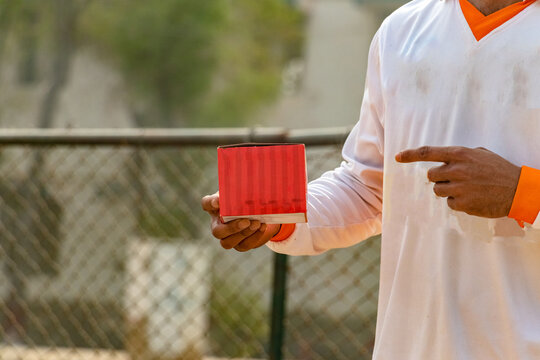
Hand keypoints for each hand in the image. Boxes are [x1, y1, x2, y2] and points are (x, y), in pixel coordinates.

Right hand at [201, 192, 280, 251]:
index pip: (207, 203)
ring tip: (256, 223)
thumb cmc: (247, 201)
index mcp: (216, 208)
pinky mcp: (240, 245)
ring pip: (228, 243)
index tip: (218, 201)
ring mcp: (227, 238)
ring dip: (244, 233)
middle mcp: (218, 225)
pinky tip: (262, 226)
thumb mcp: (243, 194)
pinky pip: (245, 245)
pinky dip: (255, 236)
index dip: (211, 203)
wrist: (260, 215)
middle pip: (217, 232)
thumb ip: (240, 191)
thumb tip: (247, 188)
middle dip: (232, 228)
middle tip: (246, 220)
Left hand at [395, 146, 520, 217]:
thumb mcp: (480, 154)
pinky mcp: (462, 204)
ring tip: (467, 189)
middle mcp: (457, 170)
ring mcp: (459, 188)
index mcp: (460, 154)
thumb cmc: (499, 170)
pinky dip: (458, 202)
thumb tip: (441, 161)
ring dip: (448, 191)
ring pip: (438, 190)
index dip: (410, 155)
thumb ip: (459, 156)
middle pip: (431, 175)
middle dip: (440, 178)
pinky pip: (450, 203)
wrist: (518, 190)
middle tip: (456, 180)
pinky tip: (473, 198)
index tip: (398, 157)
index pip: (428, 153)